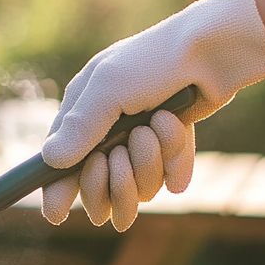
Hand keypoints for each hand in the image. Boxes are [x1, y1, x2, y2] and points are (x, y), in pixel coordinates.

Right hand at [41, 0, 264, 229]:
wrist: (214, 51)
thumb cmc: (154, 62)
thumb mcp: (108, 89)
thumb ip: (80, 128)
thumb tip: (50, 160)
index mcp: (83, 112)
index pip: (60, 163)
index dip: (57, 189)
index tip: (57, 213)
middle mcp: (109, 132)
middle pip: (98, 187)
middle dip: (112, 178)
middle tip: (119, 156)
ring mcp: (141, 143)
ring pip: (137, 188)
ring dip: (148, 161)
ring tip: (159, 125)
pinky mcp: (172, 151)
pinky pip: (168, 179)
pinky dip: (175, 158)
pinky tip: (180, 126)